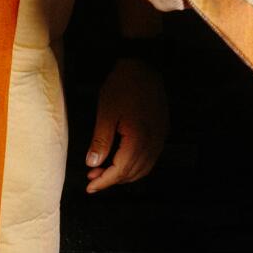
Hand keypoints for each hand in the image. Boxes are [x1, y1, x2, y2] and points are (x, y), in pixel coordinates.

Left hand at [85, 57, 168, 190]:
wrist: (144, 65)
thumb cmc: (122, 86)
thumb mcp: (105, 112)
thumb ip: (101, 141)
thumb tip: (92, 164)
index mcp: (138, 138)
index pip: (121, 170)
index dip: (104, 181)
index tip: (90, 187)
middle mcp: (153, 141)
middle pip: (133, 173)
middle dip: (112, 179)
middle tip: (92, 178)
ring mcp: (160, 137)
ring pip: (144, 168)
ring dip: (124, 174)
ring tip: (104, 171)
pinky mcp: (162, 131)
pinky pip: (150, 158)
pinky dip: (135, 165)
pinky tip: (122, 160)